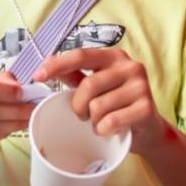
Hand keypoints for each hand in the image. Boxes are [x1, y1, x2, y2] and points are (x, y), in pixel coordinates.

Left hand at [32, 48, 172, 153]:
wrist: (147, 130)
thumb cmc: (116, 105)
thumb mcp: (94, 87)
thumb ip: (73, 74)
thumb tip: (47, 59)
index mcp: (113, 57)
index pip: (81, 55)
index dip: (57, 65)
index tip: (37, 76)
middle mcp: (130, 67)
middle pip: (88, 85)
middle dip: (78, 105)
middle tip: (84, 115)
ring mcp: (141, 86)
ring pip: (98, 106)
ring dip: (93, 120)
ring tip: (101, 121)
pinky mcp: (147, 108)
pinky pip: (111, 121)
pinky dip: (104, 130)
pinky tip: (111, 129)